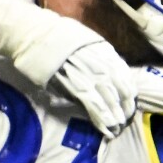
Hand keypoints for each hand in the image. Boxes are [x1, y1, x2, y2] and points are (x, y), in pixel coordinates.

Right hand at [0, 0, 135, 134]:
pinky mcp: (74, 84)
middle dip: (125, 107)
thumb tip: (105, 76)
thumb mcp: (81, 41)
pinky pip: (94, 105)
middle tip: (126, 120)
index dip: (129, 91)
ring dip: (115, 116)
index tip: (130, 102)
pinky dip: (101, 118)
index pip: (124, 74)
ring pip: (109, 98)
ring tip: (117, 128)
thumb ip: (95, 57)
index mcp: (102, 50)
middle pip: (120, 89)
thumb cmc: (53, 38)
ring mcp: (88, 73)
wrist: (32, 34)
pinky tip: (106, 129)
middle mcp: (99, 61)